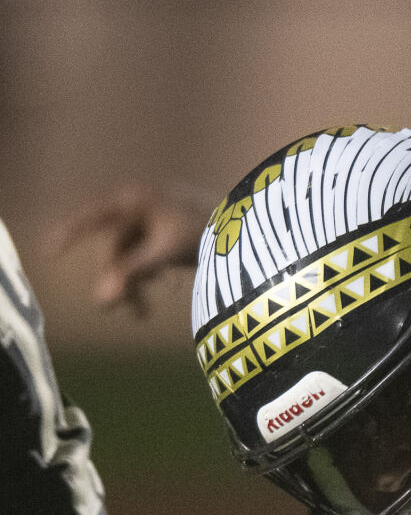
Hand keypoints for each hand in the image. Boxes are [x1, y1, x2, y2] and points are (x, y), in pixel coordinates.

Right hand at [57, 184, 209, 314]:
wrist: (255, 227)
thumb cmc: (210, 232)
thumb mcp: (165, 252)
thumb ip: (132, 274)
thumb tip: (100, 300)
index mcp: (137, 199)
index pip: (95, 218)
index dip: (71, 233)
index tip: (50, 252)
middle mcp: (145, 204)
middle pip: (120, 246)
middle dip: (122, 281)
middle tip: (132, 315)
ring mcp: (162, 216)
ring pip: (138, 253)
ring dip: (139, 282)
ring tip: (143, 314)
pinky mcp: (179, 229)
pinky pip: (156, 253)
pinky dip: (157, 272)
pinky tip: (168, 288)